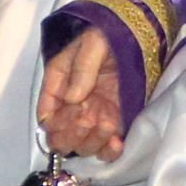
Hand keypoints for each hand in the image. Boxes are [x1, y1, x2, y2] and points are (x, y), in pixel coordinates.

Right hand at [37, 32, 123, 158]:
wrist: (139, 34)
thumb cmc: (109, 34)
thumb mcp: (92, 43)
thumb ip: (82, 68)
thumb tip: (73, 98)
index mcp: (59, 87)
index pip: (46, 117)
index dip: (56, 123)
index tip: (74, 112)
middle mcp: (73, 108)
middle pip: (60, 139)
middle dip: (72, 135)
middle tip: (88, 119)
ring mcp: (95, 118)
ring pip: (82, 147)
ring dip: (92, 141)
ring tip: (108, 123)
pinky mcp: (115, 125)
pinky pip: (106, 149)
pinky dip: (109, 152)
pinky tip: (117, 142)